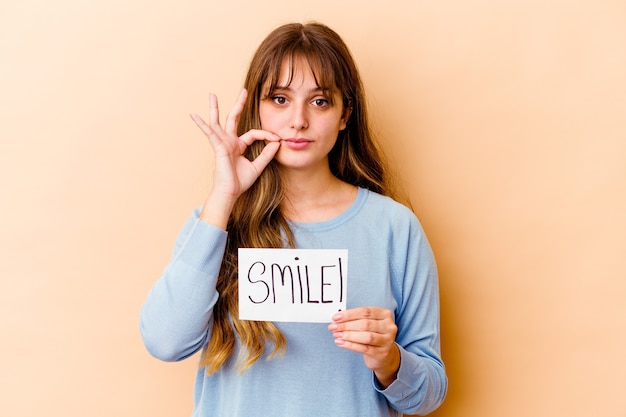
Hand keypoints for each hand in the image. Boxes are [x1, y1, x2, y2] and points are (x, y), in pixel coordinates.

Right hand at [190, 89, 280, 227]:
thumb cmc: (240, 182)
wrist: (230, 192)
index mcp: (239, 146)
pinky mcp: (217, 146)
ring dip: (215, 108)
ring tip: (212, 95)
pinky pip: (209, 132)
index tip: (278, 139)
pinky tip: (193, 115)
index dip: (266, 134)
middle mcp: (229, 142)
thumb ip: (267, 154)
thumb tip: (277, 143)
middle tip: (244, 91)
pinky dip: (202, 124)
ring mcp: (222, 143)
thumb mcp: (258, 166)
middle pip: (234, 119)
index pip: (254, 133)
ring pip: (218, 121)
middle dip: (239, 104)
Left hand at [328, 307, 399, 387]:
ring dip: (348, 335)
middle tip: (333, 327)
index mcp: (385, 314)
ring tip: (336, 335)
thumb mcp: (369, 323)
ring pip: (366, 337)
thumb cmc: (373, 334)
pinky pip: (364, 348)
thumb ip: (356, 319)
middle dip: (346, 325)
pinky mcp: (382, 353)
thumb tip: (337, 319)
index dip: (349, 314)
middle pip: (365, 324)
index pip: (365, 312)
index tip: (336, 317)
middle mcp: (389, 327)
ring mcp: (387, 341)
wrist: (384, 355)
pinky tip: (340, 342)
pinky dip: (350, 345)